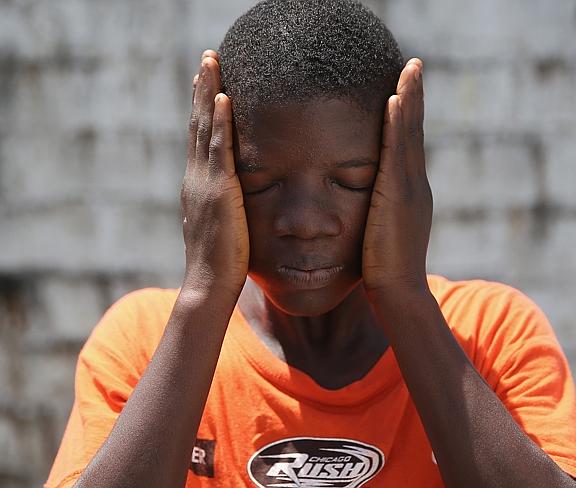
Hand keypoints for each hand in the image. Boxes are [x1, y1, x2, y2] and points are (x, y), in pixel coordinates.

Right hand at [181, 50, 248, 296]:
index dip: (203, 106)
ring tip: (213, 63)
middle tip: (209, 58)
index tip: (209, 81)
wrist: (209, 284)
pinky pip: (220, 150)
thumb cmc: (221, 261)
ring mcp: (204, 183)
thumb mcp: (220, 225)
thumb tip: (232, 196)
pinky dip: (222, 123)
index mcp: (197, 184)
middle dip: (203, 88)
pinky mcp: (219, 192)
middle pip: (199, 123)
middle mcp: (196, 177)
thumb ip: (223, 204)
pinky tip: (226, 99)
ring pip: (206, 128)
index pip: (200, 136)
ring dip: (210, 93)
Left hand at [362, 58, 432, 298]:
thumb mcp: (384, 231)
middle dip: (414, 96)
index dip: (408, 114)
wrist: (398, 292)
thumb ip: (381, 211)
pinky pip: (397, 154)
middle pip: (415, 131)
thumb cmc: (384, 267)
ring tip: (408, 69)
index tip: (404, 86)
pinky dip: (398, 126)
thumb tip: (371, 204)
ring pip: (411, 135)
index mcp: (410, 190)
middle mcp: (416, 183)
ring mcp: (411, 189)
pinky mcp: (398, 197)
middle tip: (413, 64)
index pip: (408, 143)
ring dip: (410, 100)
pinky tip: (394, 101)